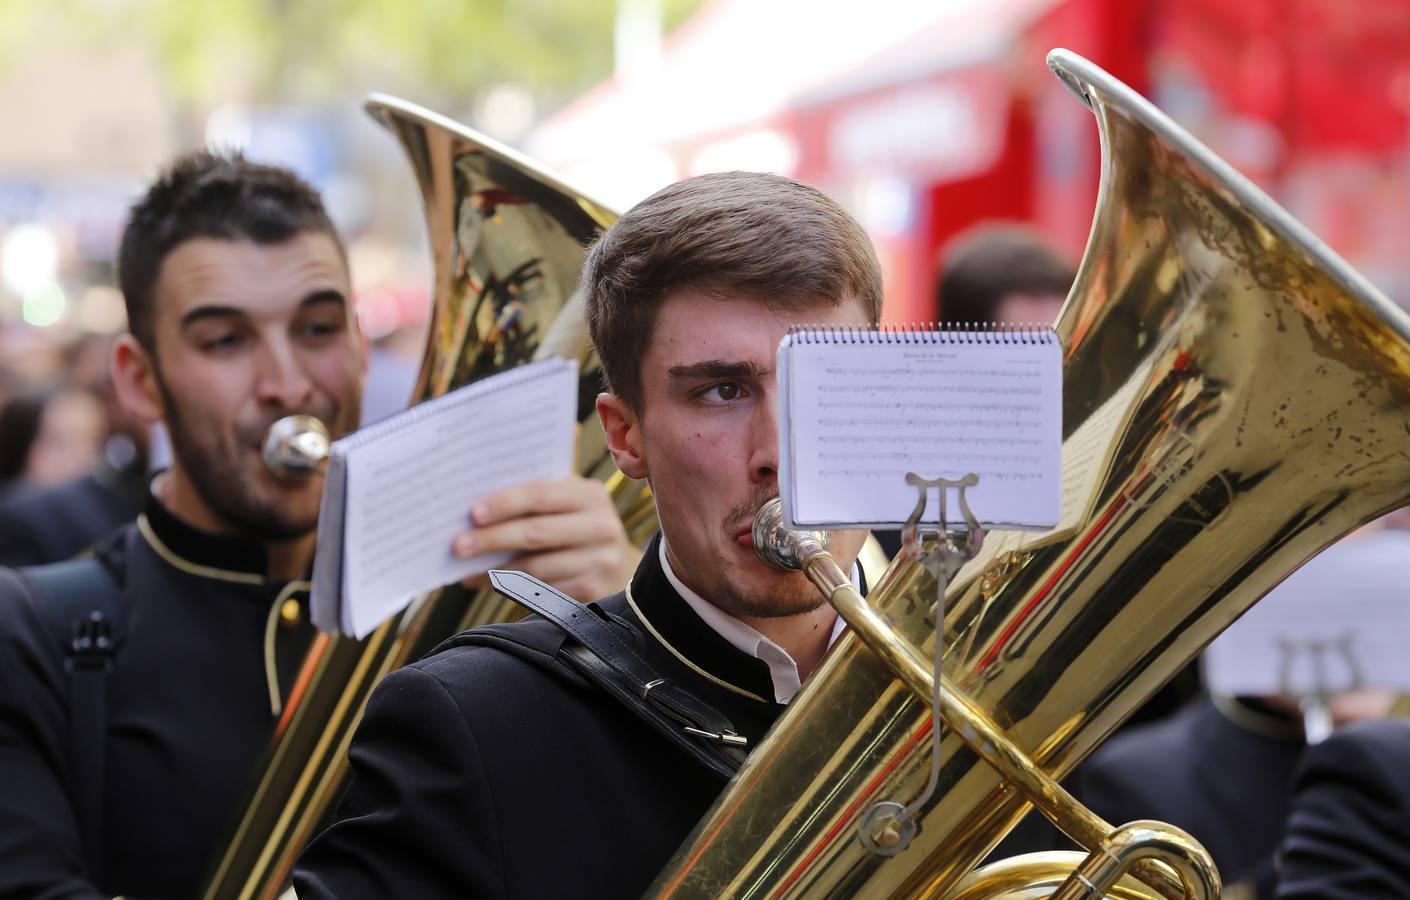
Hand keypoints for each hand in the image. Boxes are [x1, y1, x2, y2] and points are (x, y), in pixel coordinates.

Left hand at [453, 476, 641, 601]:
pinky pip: (542, 590)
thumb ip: (535, 502)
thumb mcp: (569, 506)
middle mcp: (600, 526)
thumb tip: (475, 513)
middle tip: (458, 545)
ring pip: (535, 566)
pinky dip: (510, 588)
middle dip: (492, 539)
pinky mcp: (592, 590)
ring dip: (494, 569)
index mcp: (589, 494)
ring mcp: (599, 560)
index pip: (540, 495)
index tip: (472, 514)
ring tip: (466, 569)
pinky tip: (488, 583)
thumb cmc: (577, 529)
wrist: (622, 569)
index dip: (504, 503)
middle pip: (535, 532)